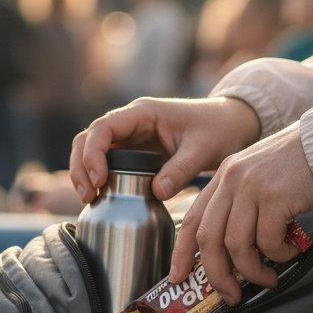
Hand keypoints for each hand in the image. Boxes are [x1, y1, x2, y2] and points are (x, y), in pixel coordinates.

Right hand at [70, 97, 259, 202]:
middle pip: (88, 138)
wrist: (231, 126)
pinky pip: (107, 162)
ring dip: (85, 173)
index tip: (100, 181)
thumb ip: (181, 169)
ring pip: (92, 150)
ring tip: (90, 200)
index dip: (93, 153)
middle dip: (81, 166)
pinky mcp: (135, 152)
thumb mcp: (204, 149)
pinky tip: (101, 198)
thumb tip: (155, 192)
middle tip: (88, 196)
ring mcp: (130, 137)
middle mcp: (131, 122)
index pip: (103, 128)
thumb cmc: (219, 129)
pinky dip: (98, 178)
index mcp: (143, 113)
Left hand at [171, 122, 312, 300]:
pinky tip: (292, 250)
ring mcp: (252, 187)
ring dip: (252, 271)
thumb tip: (230, 250)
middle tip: (230, 294)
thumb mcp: (258, 175)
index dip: (181, 253)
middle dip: (217, 274)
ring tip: (268, 277)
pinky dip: (279, 255)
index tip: (178, 276)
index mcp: (223, 175)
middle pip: (209, 239)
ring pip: (236, 246)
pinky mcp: (275, 196)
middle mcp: (232, 179)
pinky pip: (268, 242)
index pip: (192, 219)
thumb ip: (239, 203)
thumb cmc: (302, 166)